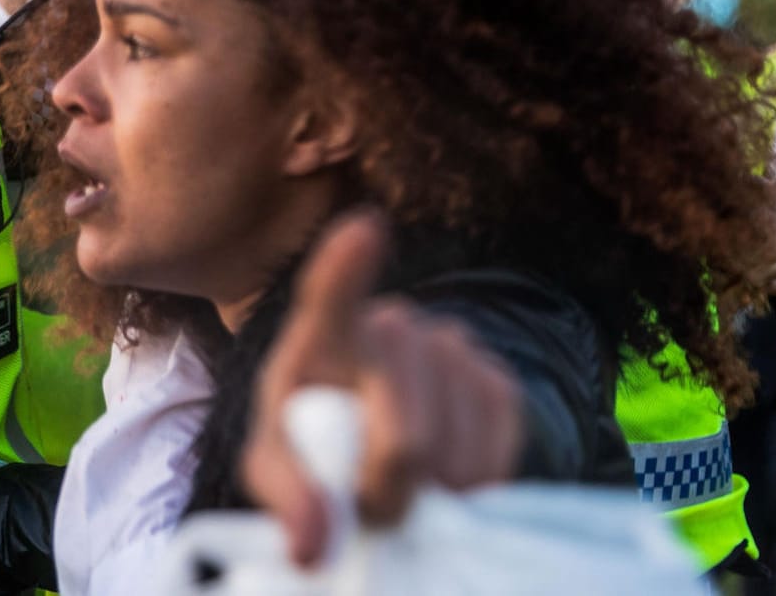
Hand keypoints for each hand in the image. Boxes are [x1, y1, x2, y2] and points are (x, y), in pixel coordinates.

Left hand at [241, 210, 523, 566]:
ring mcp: (448, 344)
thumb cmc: (310, 447)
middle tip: (374, 509)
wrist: (373, 450)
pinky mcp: (496, 378)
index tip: (365, 230)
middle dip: (388, 485)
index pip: (329, 297)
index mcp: (319, 340)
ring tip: (407, 492)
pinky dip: (477, 480)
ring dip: (434, 490)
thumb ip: (285, 497)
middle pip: (403, 424)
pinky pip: (499, 441)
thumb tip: (312, 545)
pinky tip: (448, 481)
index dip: (347, 267)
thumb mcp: (276, 469)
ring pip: (455, 442)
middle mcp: (389, 326)